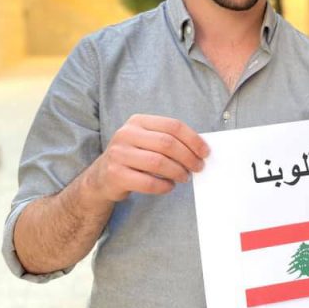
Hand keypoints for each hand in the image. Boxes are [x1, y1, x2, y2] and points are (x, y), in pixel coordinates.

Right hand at [87, 114, 208, 201]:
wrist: (102, 177)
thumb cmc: (134, 157)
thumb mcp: (147, 141)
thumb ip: (169, 140)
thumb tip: (201, 149)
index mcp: (138, 121)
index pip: (173, 126)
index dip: (193, 139)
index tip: (205, 152)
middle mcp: (126, 134)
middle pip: (167, 143)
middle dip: (188, 157)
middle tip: (198, 167)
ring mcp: (118, 154)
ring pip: (158, 163)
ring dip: (178, 172)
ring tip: (185, 177)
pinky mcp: (115, 174)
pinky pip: (148, 182)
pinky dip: (164, 186)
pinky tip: (169, 186)